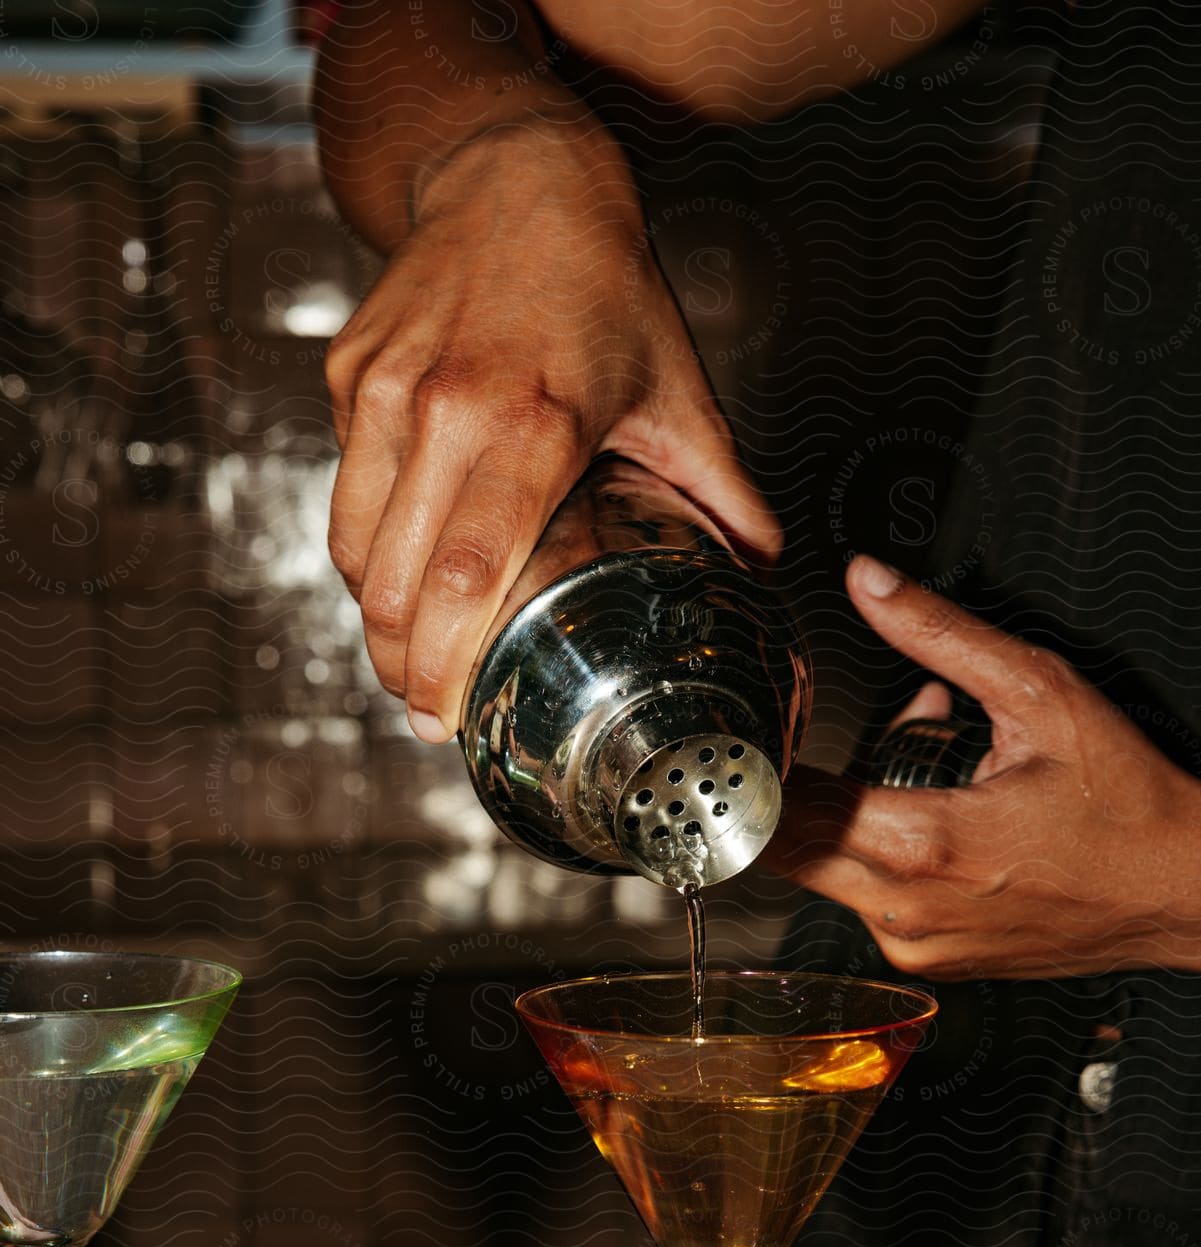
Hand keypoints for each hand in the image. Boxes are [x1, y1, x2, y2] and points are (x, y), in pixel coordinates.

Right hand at [324, 123, 779, 741]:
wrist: (514, 176)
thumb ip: (719, 489)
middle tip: (423, 709)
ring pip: (352, 542)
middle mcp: (447, 408)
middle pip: (396, 578)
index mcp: (536, 423)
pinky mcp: (348, 376)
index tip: (447, 714)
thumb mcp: (674, 389)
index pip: (471, 571)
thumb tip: (762, 569)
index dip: (448, 658)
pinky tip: (396, 572)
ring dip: (372, 616)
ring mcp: (385, 390)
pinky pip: (347, 488)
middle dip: (399, 662)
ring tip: (401, 658)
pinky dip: (365, 544)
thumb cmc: (600, 285)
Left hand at [772, 555, 1200, 979]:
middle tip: (845, 742)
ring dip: (848, 819)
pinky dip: (883, 857)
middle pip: (789, 850)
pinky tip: (937, 820)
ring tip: (917, 774)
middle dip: (804, 789)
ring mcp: (918, 946)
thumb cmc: (1128, 805)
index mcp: (922, 844)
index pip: (784, 811)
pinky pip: (871, 904)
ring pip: (828, 876)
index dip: (763, 767)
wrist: (1185, 893)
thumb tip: (869, 582)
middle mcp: (906, 909)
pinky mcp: (932, 962)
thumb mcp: (1040, 692)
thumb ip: (940, 633)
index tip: (759, 736)